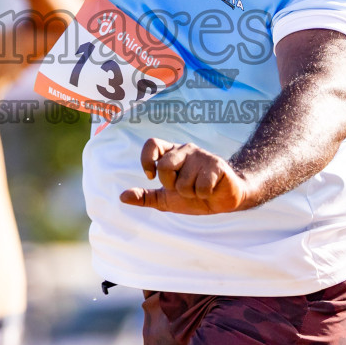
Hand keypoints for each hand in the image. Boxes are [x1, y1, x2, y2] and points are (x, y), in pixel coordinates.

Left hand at [119, 138, 251, 214]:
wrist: (223, 200)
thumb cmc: (194, 196)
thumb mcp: (166, 199)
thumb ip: (145, 196)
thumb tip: (122, 196)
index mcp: (171, 154)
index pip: (152, 144)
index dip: (147, 160)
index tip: (151, 176)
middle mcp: (186, 150)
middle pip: (164, 166)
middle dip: (171, 185)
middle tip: (183, 188)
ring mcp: (202, 156)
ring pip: (183, 183)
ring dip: (190, 194)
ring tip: (199, 190)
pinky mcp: (217, 165)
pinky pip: (201, 187)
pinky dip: (204, 195)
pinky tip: (210, 190)